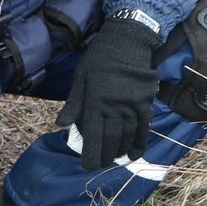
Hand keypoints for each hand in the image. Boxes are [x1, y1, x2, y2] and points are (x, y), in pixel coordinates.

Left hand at [57, 17, 159, 168]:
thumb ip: (73, 103)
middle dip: (106, 155)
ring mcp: (132, 104)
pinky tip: (134, 153)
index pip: (93, 134)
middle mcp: (114, 105)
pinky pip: (144, 126)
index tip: (89, 165)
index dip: (91, 153)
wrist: (127, 40)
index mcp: (95, 100)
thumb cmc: (99, 59)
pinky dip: (140, 142)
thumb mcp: (80, 77)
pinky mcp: (145, 101)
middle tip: (101, 165)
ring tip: (115, 159)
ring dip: (121, 150)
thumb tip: (60, 124)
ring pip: (127, 134)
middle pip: (111, 137)